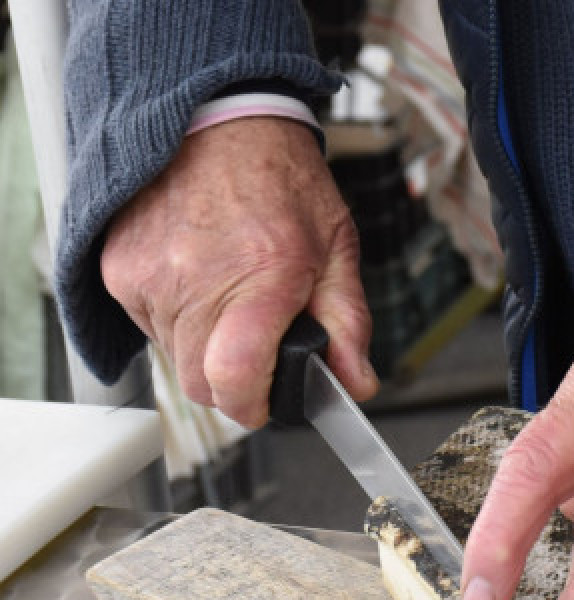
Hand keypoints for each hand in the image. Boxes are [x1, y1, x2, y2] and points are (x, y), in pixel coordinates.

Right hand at [101, 117, 376, 427]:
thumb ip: (348, 324)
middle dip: (234, 382)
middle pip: (201, 384)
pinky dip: (177, 320)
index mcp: (261, 278)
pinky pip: (149, 326)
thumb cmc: (281, 179)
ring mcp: (150, 277)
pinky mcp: (119, 271)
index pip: (233, 380)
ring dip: (205, 349)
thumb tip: (355, 382)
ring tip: (231, 298)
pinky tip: (201, 280)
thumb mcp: (337, 248)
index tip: (267, 402)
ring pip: (174, 359)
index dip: (253, 405)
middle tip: (258, 347)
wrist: (217, 120)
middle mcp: (196, 281)